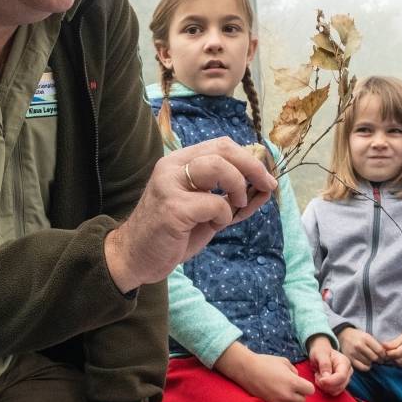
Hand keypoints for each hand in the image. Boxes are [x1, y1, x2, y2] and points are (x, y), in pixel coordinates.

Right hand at [103, 138, 276, 291]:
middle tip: (267, 186)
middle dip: (253, 167)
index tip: (267, 177)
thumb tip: (267, 187)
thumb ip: (230, 197)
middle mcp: (172, 167)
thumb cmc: (171, 234)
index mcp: (179, 162)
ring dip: (238, 188)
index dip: (249, 158)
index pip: (221, 145)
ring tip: (236, 206)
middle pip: (223, 150)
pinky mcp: (172, 207)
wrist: (134, 257)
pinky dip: (224, 215)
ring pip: (219, 167)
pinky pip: (215, 203)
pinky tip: (214, 224)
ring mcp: (170, 185)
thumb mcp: (205, 211)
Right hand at [215, 344, 312, 401]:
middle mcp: (287, 395)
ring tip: (284, 389)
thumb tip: (298, 379)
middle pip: (303, 400)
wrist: (246, 369)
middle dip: (300, 393)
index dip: (307, 386)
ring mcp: (279, 401)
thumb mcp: (285, 362)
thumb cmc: (266, 362)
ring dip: (292, 399)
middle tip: (293, 386)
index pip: (310, 390)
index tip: (301, 382)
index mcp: (292, 382)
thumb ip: (295, 372)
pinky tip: (277, 393)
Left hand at [307, 336, 351, 394]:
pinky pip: (333, 392)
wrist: (321, 352)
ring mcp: (345, 379)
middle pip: (340, 385)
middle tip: (317, 376)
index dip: (330, 381)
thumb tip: (326, 376)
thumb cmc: (320, 351)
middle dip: (326, 384)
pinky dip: (325, 388)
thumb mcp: (320, 353)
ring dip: (324, 387)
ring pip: (336, 390)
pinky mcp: (340, 384)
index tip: (320, 380)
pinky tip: (321, 380)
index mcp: (344, 362)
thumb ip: (324, 363)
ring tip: (318, 376)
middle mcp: (347, 372)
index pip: (341, 376)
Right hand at [338, 326, 384, 370]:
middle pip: (375, 358)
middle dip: (379, 359)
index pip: (379, 350)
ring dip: (372, 363)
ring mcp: (353, 353)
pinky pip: (362, 368)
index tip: (384, 356)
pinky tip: (366, 363)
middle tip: (379, 359)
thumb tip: (386, 354)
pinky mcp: (350, 359)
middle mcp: (359, 345)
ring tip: (371, 359)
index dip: (384, 355)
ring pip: (369, 363)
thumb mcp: (367, 335)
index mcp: (365, 338)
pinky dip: (366, 367)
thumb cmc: (358, 336)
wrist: (343, 335)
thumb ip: (376, 344)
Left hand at [383, 327, 401, 367]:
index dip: (388, 353)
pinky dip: (400, 364)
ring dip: (395, 362)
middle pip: (399, 361)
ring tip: (392, 355)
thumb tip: (383, 346)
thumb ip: (394, 342)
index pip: (397, 353)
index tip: (384, 350)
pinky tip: (398, 358)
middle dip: (391, 358)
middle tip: (387, 354)